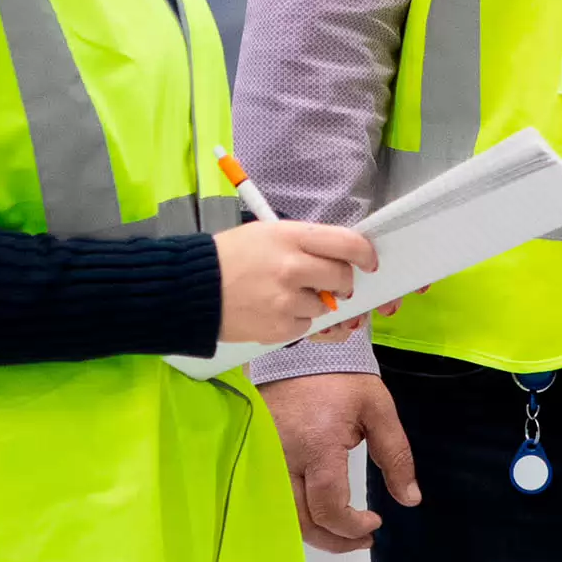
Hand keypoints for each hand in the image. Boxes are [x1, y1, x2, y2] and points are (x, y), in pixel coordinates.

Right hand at [213, 220, 376, 345]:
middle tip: (331, 283)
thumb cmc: (230, 256)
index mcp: (292, 237)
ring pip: (326, 306)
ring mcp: (288, 301)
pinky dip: (297, 321)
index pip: (347, 243)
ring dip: (315, 303)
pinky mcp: (280, 328)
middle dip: (342, 283)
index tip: (368, 261)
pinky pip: (306, 327)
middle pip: (343, 278)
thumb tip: (337, 256)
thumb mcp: (267, 233)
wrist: (193, 288)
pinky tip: (275, 310)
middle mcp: (294, 268)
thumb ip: (304, 243)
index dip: (365, 254)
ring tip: (286, 294)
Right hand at [263, 372, 420, 553]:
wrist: (301, 351)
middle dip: (336, 540)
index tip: (376, 521)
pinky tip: (319, 514)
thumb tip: (410, 499)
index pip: (330, 507)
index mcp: (317, 445)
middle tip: (363, 538)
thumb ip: (395, 454)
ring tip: (344, 532)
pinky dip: (297, 515)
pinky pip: (274, 500)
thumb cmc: (340, 378)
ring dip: (316, 533)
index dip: (353, 526)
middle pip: (303, 521)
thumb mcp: (377, 408)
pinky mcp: (257, 458)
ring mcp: (266, 460)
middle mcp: (284, 458)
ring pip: (284, 517)